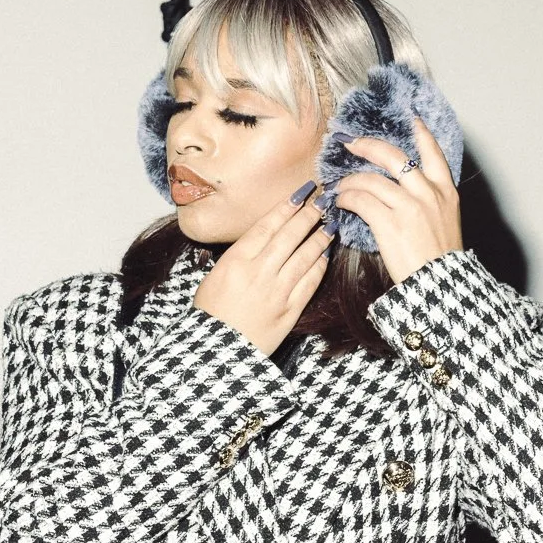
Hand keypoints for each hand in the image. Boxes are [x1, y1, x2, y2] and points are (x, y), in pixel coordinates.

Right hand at [190, 187, 330, 354]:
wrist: (216, 349)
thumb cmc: (211, 312)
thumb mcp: (216, 275)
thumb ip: (240, 255)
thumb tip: (265, 235)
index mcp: (235, 261)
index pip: (267, 225)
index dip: (287, 206)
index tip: (302, 193)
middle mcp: (258, 272)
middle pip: (290, 236)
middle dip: (309, 215)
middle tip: (323, 200)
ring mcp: (276, 292)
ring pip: (305, 256)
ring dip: (321, 236)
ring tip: (331, 222)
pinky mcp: (290, 310)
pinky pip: (310, 282)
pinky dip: (320, 264)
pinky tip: (327, 252)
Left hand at [330, 120, 461, 282]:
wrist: (441, 286)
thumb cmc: (440, 261)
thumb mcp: (445, 223)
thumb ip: (429, 203)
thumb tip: (403, 193)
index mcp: (446, 192)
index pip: (433, 153)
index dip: (422, 133)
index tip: (412, 119)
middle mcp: (428, 194)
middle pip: (393, 156)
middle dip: (368, 145)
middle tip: (351, 143)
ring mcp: (409, 207)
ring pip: (371, 179)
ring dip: (350, 180)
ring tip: (339, 186)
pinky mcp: (390, 223)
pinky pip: (361, 200)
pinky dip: (346, 198)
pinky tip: (340, 202)